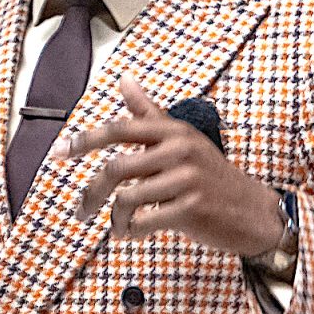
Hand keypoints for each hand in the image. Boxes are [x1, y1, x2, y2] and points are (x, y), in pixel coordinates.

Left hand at [52, 76, 281, 255]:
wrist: (255, 212)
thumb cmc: (211, 175)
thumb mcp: (182, 138)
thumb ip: (149, 113)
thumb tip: (124, 80)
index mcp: (172, 130)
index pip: (119, 128)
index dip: (84, 140)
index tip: (58, 153)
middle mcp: (179, 149)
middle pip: (116, 167)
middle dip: (92, 194)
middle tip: (81, 212)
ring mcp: (187, 179)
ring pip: (127, 198)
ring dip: (114, 219)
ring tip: (117, 227)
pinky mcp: (193, 209)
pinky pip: (145, 221)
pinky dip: (131, 231)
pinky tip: (131, 234)